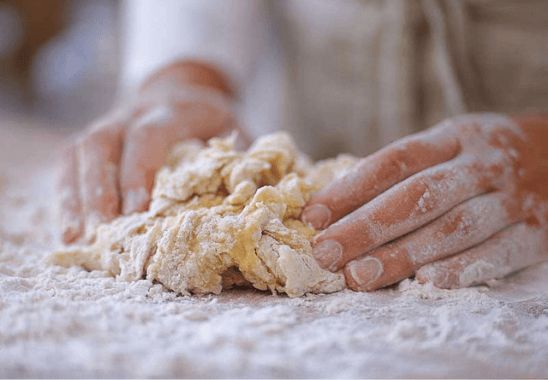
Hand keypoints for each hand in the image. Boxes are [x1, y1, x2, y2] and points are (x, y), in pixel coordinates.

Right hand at [59, 61, 241, 242]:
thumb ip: (235, 162)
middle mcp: (132, 112)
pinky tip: (70, 230)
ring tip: (77, 238)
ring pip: (78, 153)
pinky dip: (68, 197)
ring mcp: (108, 124)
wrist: (184, 93)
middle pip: (102, 143)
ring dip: (76, 197)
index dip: (140, 172)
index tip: (137, 211)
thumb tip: (234, 206)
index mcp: (173, 109)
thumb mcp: (235, 133)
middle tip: (103, 230)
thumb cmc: (212, 123)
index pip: (149, 135)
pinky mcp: (93, 141)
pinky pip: (70, 165)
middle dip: (99, 189)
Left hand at [302, 114, 547, 289]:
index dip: (350, 189)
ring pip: (453, 227)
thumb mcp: (447, 146)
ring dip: (403, 254)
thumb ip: (402, 171)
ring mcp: (511, 197)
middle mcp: (481, 164)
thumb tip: (337, 206)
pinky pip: (498, 252)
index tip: (313, 216)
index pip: (394, 161)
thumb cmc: (480, 159)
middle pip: (417, 196)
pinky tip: (426, 282)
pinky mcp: (536, 231)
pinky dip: (461, 268)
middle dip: (366, 227)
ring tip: (360, 276)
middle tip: (326, 253)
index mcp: (453, 137)